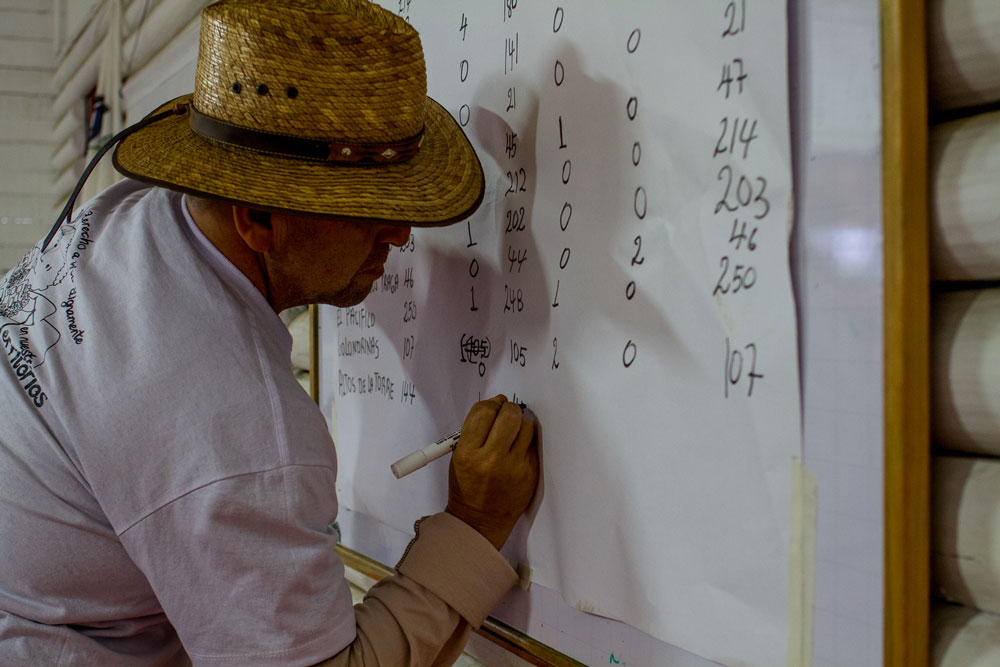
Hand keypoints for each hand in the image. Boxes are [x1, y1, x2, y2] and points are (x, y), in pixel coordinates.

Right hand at [446, 395, 538, 549]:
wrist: (479, 522)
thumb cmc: (467, 488)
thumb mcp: (458, 458)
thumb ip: (475, 431)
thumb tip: (496, 405)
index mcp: (468, 453)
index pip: (483, 412)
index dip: (491, 404)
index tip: (495, 405)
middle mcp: (491, 459)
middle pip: (509, 415)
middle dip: (509, 409)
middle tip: (507, 413)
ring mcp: (514, 467)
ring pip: (526, 426)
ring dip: (520, 423)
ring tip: (513, 431)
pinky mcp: (530, 474)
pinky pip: (532, 446)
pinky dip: (526, 443)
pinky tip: (517, 450)